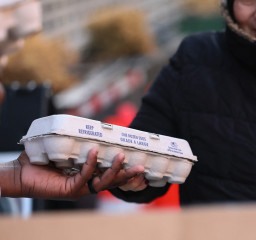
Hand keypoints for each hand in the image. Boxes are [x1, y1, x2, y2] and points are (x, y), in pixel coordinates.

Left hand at [16, 148, 145, 198]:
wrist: (21, 172)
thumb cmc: (43, 159)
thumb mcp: (65, 147)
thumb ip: (78, 139)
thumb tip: (89, 122)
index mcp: (89, 175)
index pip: (111, 173)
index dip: (125, 170)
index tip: (138, 161)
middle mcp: (87, 183)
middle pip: (112, 181)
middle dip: (127, 175)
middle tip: (141, 167)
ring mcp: (79, 188)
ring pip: (103, 182)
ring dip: (114, 170)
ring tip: (122, 157)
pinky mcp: (70, 190)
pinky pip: (84, 177)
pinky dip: (90, 164)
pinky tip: (93, 152)